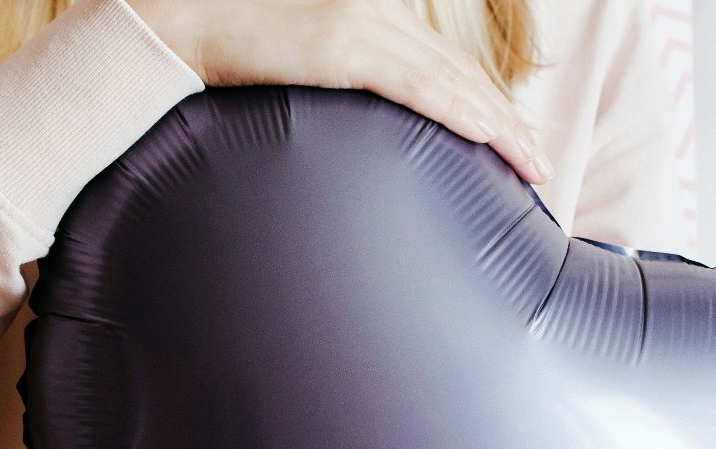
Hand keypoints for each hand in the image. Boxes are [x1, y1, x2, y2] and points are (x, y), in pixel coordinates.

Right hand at [124, 0, 552, 184]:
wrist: (176, 22)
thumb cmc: (222, 46)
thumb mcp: (289, 56)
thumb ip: (324, 73)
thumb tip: (331, 113)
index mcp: (368, 12)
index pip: (439, 61)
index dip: (481, 97)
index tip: (509, 134)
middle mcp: (377, 11)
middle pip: (458, 71)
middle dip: (504, 118)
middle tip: (538, 162)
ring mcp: (364, 25)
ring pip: (452, 81)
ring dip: (500, 126)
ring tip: (532, 165)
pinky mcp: (346, 45)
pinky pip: (420, 87)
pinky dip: (464, 113)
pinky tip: (495, 137)